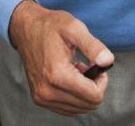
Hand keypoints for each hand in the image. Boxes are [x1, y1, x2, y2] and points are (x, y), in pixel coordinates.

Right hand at [8, 0, 112, 115]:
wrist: (26, 28)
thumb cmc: (50, 26)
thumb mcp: (74, 28)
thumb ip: (93, 46)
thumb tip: (108, 61)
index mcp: (57, 74)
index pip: (94, 95)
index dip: (101, 80)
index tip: (95, 65)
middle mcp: (47, 90)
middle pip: (88, 104)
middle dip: (93, 86)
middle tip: (87, 66)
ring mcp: (42, 97)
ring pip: (79, 109)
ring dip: (83, 92)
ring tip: (76, 71)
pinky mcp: (39, 99)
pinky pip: (67, 108)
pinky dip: (74, 96)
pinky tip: (69, 78)